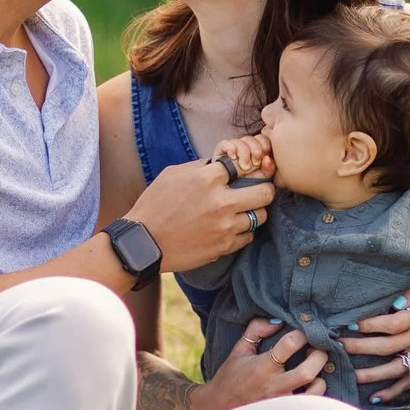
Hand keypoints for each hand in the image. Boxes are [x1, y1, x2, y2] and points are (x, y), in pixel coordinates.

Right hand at [129, 156, 274, 269]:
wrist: (144, 242)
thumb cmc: (155, 204)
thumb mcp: (173, 174)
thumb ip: (201, 166)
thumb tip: (222, 164)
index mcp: (207, 179)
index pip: (246, 165)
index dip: (249, 167)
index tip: (248, 171)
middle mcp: (221, 202)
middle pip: (265, 192)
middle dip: (264, 189)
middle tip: (257, 191)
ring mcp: (225, 226)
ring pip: (261, 216)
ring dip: (255, 211)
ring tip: (243, 210)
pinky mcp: (224, 246)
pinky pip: (249, 236)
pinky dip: (244, 231)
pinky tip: (232, 227)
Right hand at [192, 318, 327, 409]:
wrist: (219, 409)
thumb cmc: (231, 377)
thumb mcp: (240, 349)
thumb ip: (256, 330)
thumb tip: (278, 321)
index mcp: (262, 366)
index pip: (290, 344)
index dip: (303, 333)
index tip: (305, 330)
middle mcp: (274, 386)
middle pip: (309, 369)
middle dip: (320, 355)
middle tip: (318, 349)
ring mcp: (282, 403)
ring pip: (315, 391)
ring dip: (320, 378)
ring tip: (315, 371)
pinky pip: (312, 405)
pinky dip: (316, 394)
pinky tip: (311, 386)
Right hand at [211, 134, 275, 179]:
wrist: (227, 192)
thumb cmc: (247, 185)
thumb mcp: (262, 177)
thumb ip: (268, 168)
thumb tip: (268, 159)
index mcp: (259, 152)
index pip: (265, 139)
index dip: (266, 145)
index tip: (265, 158)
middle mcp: (247, 148)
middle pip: (254, 137)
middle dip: (256, 149)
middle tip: (256, 163)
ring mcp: (234, 149)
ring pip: (242, 140)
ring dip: (244, 152)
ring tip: (244, 166)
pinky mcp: (220, 152)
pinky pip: (225, 143)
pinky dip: (231, 149)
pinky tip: (233, 158)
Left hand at [340, 282, 409, 402]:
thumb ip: (409, 293)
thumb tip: (392, 304)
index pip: (393, 325)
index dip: (370, 326)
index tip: (350, 324)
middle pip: (389, 347)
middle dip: (361, 348)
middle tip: (339, 346)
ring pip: (398, 369)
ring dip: (373, 374)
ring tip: (351, 375)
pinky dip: (393, 391)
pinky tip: (375, 397)